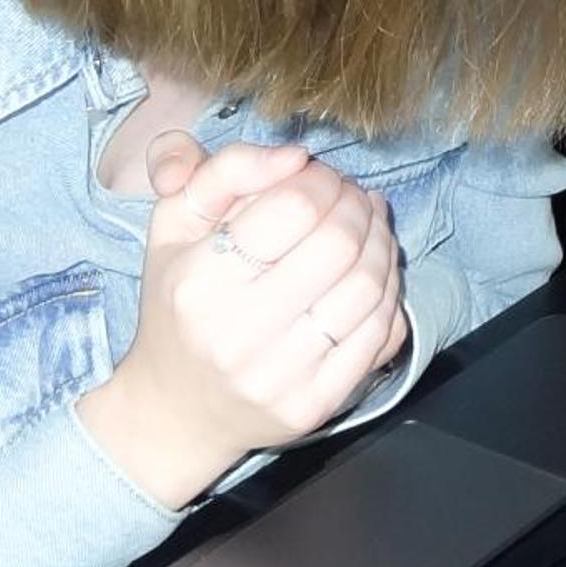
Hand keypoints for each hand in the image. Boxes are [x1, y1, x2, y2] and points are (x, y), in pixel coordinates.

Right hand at [77, 138, 409, 509]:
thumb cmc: (178, 303)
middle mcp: (238, 333)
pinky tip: (376, 273)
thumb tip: (295, 156)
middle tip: (353, 197)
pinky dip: (389, 292)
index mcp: (198, 281)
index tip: (318, 176)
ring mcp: (280, 375)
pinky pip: (380, 334)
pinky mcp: (314, 405)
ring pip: (368, 287)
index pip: (294, 206)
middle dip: (358, 205)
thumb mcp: (175, 225)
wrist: (176, 410)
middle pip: (339, 243)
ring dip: (383, 242)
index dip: (321, 179)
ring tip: (371, 226)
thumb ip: (225, 170)